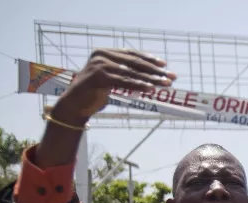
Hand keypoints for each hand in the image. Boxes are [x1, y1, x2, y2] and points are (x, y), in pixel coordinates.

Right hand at [52, 49, 175, 125]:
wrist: (76, 104)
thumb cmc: (96, 93)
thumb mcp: (112, 79)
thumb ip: (126, 74)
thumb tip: (151, 77)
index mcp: (105, 52)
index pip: (132, 54)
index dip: (149, 59)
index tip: (165, 65)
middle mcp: (102, 55)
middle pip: (135, 63)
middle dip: (155, 70)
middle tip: (171, 76)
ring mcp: (100, 65)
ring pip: (132, 73)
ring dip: (151, 79)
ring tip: (165, 84)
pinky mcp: (99, 77)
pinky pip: (124, 82)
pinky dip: (139, 85)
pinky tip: (151, 89)